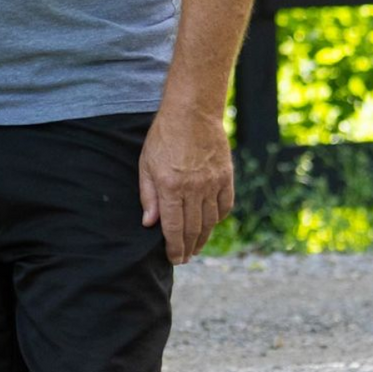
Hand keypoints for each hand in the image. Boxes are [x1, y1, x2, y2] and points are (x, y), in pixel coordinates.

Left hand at [138, 108, 233, 262]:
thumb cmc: (164, 137)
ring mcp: (212, 183)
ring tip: (197, 248)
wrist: (192, 112)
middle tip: (185, 259)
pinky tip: (211, 224)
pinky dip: (218, 218)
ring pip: (210, 221)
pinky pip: (225, 205)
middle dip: (188, 248)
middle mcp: (193, 189)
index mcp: (171, 187)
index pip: (173, 228)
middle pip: (193, 229)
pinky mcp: (226, 176)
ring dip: (203, 238)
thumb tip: (149, 223)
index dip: (174, 248)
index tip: (174, 259)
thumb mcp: (146, 164)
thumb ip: (148, 195)